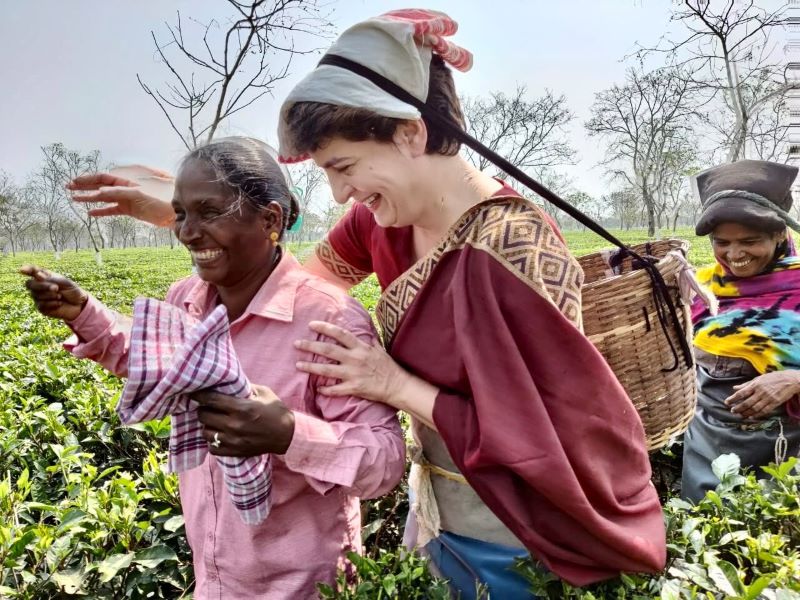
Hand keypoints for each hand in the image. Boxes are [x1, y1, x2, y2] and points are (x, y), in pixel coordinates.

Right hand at [20, 265, 87, 321]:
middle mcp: (39, 286)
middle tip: (56, 288)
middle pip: (30, 284)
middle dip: (42, 286)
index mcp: (45, 277)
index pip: (33, 271)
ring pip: (36, 295)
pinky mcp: (41, 308)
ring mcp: (38, 297)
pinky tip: (59, 303)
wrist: (80, 305)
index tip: (22, 270)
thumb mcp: (65, 283)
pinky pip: (41, 305)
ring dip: (50, 295)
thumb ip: (51, 279)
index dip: (27, 270)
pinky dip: (51, 303)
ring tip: (60, 296)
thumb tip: (37, 275)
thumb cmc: (72, 291)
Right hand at [68, 167, 175, 226]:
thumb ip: (119, 193)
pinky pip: (113, 209)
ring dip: (90, 198)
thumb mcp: (139, 194)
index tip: (74, 182)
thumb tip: (99, 192)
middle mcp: (125, 188)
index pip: (103, 178)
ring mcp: (127, 199)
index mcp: (127, 180)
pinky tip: (91, 213)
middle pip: (100, 186)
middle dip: (84, 187)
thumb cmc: (161, 200)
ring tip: (74, 200)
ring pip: (104, 198)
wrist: (175, 213)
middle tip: (68, 188)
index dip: (88, 179)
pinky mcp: (131, 210)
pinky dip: (102, 210)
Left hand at [192, 384, 294, 456]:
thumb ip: (246, 387)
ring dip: (207, 426)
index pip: (211, 400)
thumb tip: (229, 382)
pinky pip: (212, 448)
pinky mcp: (235, 452)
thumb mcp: (264, 393)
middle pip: (204, 416)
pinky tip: (218, 435)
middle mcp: (234, 424)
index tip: (194, 392)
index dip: (199, 395)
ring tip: (212, 422)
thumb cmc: (276, 412)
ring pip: (205, 433)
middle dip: (203, 410)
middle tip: (206, 407)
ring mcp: (233, 440)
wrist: (287, 435)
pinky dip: (212, 441)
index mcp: (241, 408)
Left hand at [294, 321, 411, 406]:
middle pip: (328, 350)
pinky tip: (318, 389)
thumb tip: (363, 330)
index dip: (325, 328)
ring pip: (327, 370)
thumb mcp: (379, 349)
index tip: (311, 324)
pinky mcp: (354, 388)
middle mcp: (355, 358)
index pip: (340, 334)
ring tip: (297, 365)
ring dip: (311, 367)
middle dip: (310, 346)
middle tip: (296, 344)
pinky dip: (326, 390)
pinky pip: (336, 390)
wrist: (397, 385)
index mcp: (360, 347)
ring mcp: (353, 374)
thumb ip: (368, 340)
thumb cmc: (388, 366)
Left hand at [725, 370, 799, 419]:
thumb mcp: (759, 378)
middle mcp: (760, 392)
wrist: (790, 380)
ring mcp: (768, 398)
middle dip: (738, 408)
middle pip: (747, 402)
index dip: (733, 399)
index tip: (726, 402)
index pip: (741, 393)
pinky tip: (751, 417)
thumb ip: (746, 384)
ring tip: (740, 415)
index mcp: (755, 385)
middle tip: (732, 411)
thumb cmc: (773, 378)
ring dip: (746, 413)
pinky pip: (764, 411)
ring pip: (755, 408)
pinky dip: (757, 415)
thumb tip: (734, 388)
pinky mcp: (775, 403)